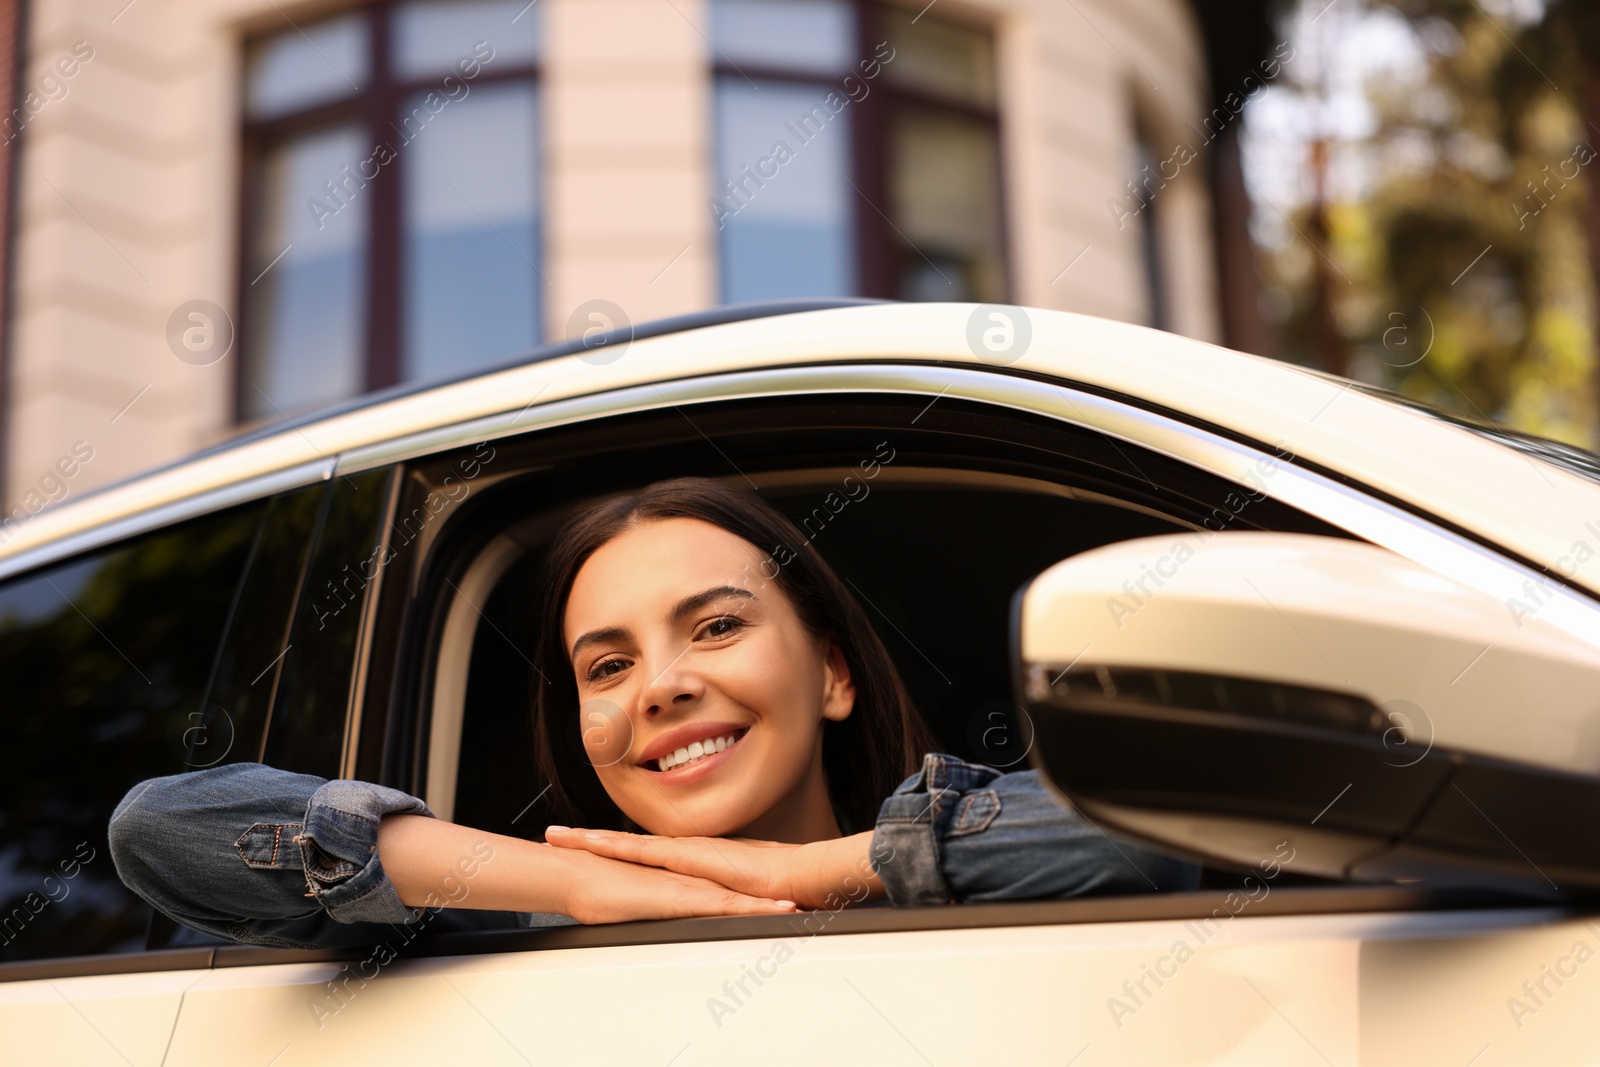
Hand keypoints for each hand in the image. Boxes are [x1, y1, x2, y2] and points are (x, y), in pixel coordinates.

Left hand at [544, 826, 886, 910]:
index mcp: (693, 860)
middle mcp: (683, 852)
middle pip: (625, 845)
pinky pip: (643, 852)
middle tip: (554, 835)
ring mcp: (684, 854)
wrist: (799, 873)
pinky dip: (615, 845)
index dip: (615, 849)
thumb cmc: (779, 885)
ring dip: (590, 840)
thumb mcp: (739, 898)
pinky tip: (593, 842)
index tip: (587, 847)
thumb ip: (722, 899)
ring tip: (559, 836)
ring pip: (624, 843)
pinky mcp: (687, 861)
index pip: (645, 854)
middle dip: (588, 840)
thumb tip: (717, 909)